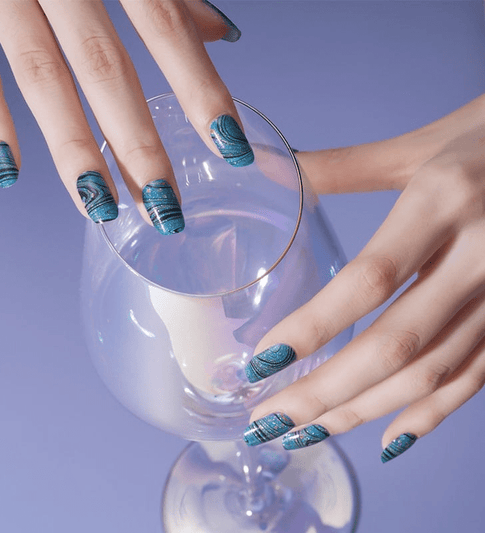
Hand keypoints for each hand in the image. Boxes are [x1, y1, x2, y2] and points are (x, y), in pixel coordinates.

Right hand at [0, 0, 252, 232]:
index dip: (202, 91)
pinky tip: (11, 170)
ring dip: (75, 152)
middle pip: (105, 70)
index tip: (232, 150)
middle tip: (166, 211)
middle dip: (138, 147)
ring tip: (103, 211)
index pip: (167, 29)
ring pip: (41, 79)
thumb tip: (220, 33)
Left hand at [243, 93, 484, 461]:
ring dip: (365, 410)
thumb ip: (342, 168)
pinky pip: (475, 376)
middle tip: (269, 420)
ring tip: (308, 432)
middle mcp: (479, 253)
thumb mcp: (419, 145)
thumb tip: (267, 168)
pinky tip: (387, 435)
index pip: (368, 280)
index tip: (262, 361)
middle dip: (325, 392)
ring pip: (431, 371)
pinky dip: (431, 412)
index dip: (312, 329)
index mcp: (441, 201)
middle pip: (394, 344)